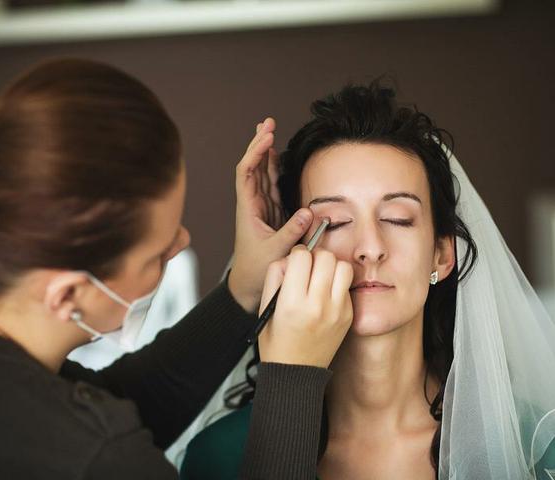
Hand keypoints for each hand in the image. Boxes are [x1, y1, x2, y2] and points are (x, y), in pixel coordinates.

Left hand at [228, 118, 312, 311]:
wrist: (248, 284)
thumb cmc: (256, 269)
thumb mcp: (275, 250)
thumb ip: (291, 231)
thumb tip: (308, 211)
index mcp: (248, 209)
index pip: (247, 173)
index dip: (255, 153)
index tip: (267, 136)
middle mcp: (252, 204)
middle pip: (253, 167)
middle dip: (259, 144)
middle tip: (267, 122)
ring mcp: (262, 207)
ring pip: (262, 173)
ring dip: (265, 152)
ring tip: (270, 130)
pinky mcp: (271, 213)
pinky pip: (271, 185)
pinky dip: (274, 169)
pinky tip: (277, 157)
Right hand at [258, 245, 353, 367]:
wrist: (296, 373)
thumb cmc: (277, 341)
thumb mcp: (266, 307)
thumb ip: (275, 275)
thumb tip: (291, 257)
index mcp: (293, 303)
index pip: (301, 256)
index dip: (296, 254)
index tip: (295, 262)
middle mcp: (317, 305)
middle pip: (326, 256)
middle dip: (315, 256)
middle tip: (309, 267)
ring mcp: (337, 311)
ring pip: (343, 266)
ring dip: (331, 266)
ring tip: (321, 277)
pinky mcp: (348, 316)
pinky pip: (347, 285)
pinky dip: (337, 284)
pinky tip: (326, 294)